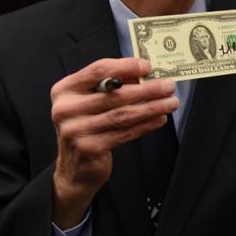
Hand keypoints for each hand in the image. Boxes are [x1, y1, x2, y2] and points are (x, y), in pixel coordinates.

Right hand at [50, 57, 177, 227]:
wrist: (74, 169)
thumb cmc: (87, 127)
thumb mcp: (91, 102)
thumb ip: (113, 86)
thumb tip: (145, 74)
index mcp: (65, 90)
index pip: (98, 70)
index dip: (125, 66)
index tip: (147, 65)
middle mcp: (65, 108)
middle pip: (114, 94)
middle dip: (147, 89)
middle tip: (169, 86)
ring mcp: (75, 130)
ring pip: (122, 114)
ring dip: (151, 107)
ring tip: (171, 102)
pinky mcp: (89, 148)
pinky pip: (124, 133)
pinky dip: (145, 125)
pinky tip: (160, 119)